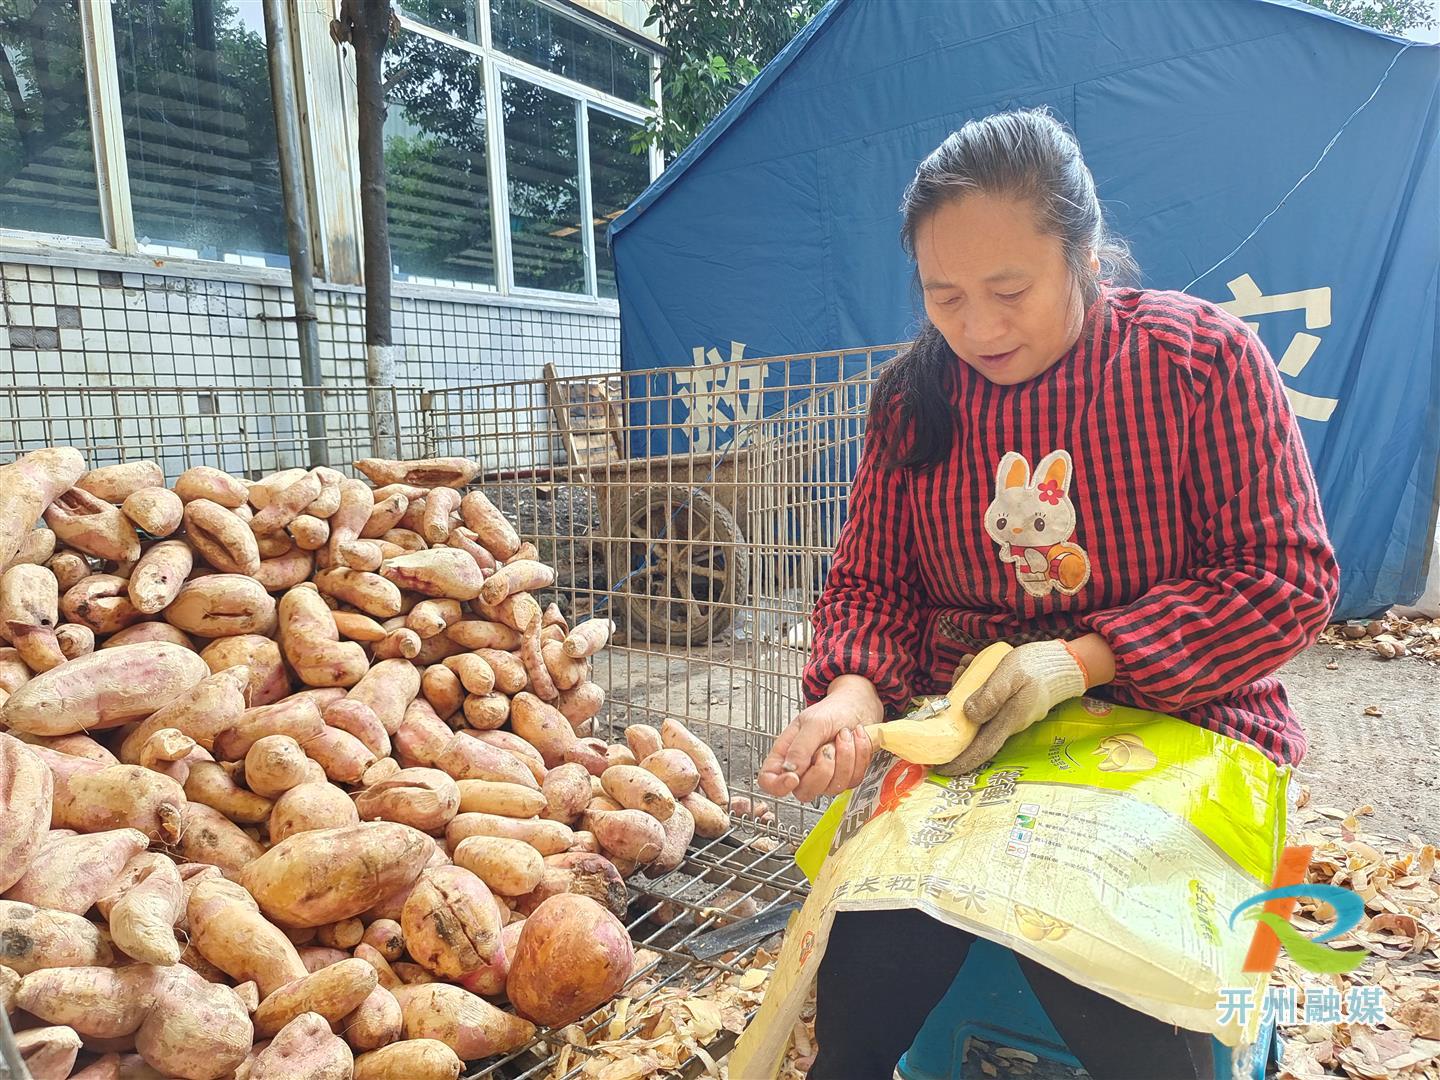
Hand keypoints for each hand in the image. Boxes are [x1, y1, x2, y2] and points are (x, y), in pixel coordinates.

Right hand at [758, 677, 881, 802]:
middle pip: (804, 792)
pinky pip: (853, 780)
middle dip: (823, 768)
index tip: (794, 777)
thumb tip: (790, 771)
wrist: (858, 706)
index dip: (778, 785)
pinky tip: (856, 739)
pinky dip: (859, 756)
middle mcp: (803, 771)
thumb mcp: (813, 723)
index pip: (769, 782)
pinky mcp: (846, 778)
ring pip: (833, 787)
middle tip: (828, 745)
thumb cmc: (832, 711)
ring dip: (845, 757)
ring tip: (844, 734)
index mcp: (785, 755)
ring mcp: (825, 777)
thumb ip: (800, 747)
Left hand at [936, 640, 1087, 776]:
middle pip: (974, 731)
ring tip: (961, 670)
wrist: (1065, 662)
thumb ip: (991, 695)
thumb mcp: (1010, 675)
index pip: (981, 749)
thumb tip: (969, 714)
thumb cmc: (1038, 667)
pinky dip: (975, 686)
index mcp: (1008, 720)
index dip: (960, 761)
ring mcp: (1009, 714)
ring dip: (964, 694)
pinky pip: (987, 701)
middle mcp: (1007, 722)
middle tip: (943, 698)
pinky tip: (972, 666)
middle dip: (954, 718)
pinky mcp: (1011, 704)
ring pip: (978, 712)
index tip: (940, 770)